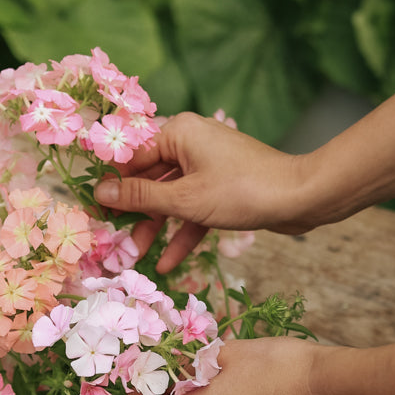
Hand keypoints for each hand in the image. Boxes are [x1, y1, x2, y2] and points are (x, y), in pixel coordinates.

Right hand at [94, 112, 315, 271]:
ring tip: (136, 259)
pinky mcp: (223, 186)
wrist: (301, 198)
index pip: (131, 157)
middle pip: (150, 178)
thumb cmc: (242, 191)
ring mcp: (208, 165)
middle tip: (112, 243)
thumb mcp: (184, 199)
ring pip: (172, 197)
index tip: (92, 212)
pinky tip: (168, 263)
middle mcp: (191, 142)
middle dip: (134, 214)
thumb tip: (101, 192)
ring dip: (157, 227)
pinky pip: (194, 207)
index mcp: (178, 132)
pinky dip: (183, 231)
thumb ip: (141, 197)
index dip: (112, 186)